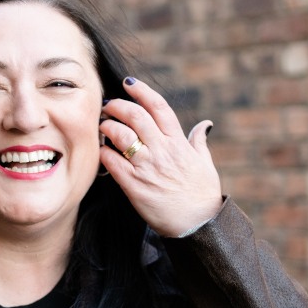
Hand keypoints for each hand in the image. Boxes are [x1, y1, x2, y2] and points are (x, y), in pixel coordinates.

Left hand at [99, 77, 222, 236]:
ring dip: (107, 127)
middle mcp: (162, 151)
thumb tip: (204, 125)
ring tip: (102, 126)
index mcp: (179, 142)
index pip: (159, 107)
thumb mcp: (206, 164)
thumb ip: (199, 142)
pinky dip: (104, 153)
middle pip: (136, 116)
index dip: (142, 91)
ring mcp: (147, 168)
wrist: (198, 224)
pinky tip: (101, 151)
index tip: (128, 83)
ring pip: (122, 136)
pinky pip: (113, 163)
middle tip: (108, 105)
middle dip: (118, 106)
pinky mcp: (135, 186)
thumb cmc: (202, 196)